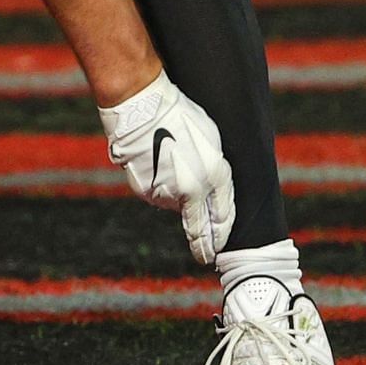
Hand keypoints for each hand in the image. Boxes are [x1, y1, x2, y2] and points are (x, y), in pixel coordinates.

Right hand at [99, 71, 235, 263]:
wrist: (142, 107)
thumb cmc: (180, 115)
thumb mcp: (211, 138)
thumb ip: (215, 170)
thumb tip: (210, 193)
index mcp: (216, 174)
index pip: (223, 217)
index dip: (222, 235)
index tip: (220, 248)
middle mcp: (193, 190)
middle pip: (199, 227)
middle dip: (203, 245)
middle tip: (205, 257)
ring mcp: (166, 193)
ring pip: (177, 207)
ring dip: (179, 201)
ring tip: (174, 172)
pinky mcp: (145, 190)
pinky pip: (158, 196)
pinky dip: (161, 189)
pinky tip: (159, 168)